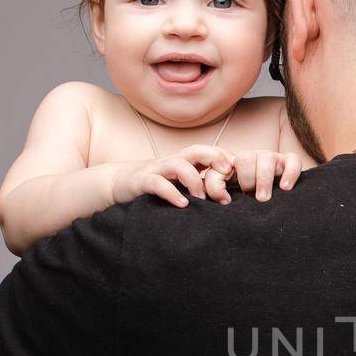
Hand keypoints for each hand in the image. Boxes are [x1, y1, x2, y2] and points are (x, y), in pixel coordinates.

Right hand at [109, 145, 234, 207]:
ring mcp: (157, 170)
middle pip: (195, 150)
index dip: (223, 156)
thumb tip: (228, 197)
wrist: (118, 184)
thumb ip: (200, 185)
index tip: (237, 169)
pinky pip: (158, 183)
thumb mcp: (180, 184)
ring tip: (202, 198)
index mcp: (184, 162)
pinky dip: (171, 193)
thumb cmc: (156, 186)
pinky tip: (183, 204)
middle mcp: (172, 162)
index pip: (207, 151)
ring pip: (178, 164)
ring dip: (194, 180)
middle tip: (227, 174)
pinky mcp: (142, 182)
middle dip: (214, 158)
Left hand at [201, 149, 310, 204]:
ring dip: (264, 179)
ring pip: (266, 157)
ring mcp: (272, 159)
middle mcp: (252, 159)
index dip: (218, 184)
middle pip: (245, 158)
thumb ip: (216, 192)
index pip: (220, 168)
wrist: (275, 208)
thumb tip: (216, 197)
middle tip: (250, 197)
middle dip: (246, 179)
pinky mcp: (290, 162)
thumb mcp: (231, 199)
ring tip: (264, 198)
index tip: (226, 201)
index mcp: (234, 167)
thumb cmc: (250, 204)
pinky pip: (293, 161)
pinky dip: (290, 173)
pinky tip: (286, 188)